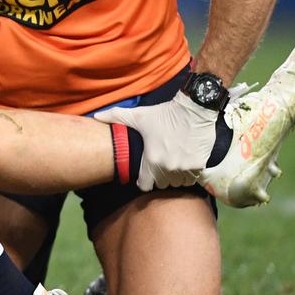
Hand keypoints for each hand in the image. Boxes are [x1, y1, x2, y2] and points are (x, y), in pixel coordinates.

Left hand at [93, 92, 218, 190]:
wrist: (194, 109)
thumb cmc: (164, 114)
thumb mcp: (138, 116)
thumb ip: (115, 117)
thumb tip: (95, 116)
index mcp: (151, 160)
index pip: (145, 185)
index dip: (143, 181)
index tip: (145, 175)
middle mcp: (169, 168)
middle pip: (162, 184)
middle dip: (160, 177)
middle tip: (160, 165)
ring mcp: (185, 168)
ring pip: (178, 183)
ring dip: (175, 177)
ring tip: (173, 164)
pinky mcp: (199, 165)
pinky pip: (192, 178)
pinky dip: (189, 174)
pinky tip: (185, 163)